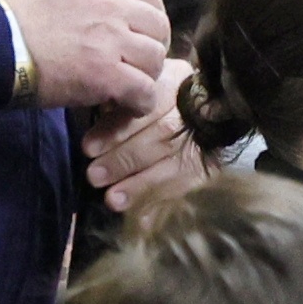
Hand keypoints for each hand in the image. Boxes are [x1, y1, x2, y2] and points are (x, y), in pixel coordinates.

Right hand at [0, 0, 172, 110]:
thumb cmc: (10, 14)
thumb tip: (108, 0)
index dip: (149, 16)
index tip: (141, 33)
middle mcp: (110, 0)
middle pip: (158, 25)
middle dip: (152, 46)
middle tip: (137, 63)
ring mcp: (111, 37)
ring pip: (155, 58)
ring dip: (146, 75)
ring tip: (129, 85)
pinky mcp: (106, 74)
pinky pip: (144, 91)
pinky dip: (139, 102)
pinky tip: (126, 105)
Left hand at [83, 60, 207, 213]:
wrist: (214, 109)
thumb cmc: (162, 98)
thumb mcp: (143, 86)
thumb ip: (121, 101)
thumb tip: (91, 123)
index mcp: (174, 83)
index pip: (144, 106)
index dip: (116, 129)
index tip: (88, 148)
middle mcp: (193, 110)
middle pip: (160, 136)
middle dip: (124, 159)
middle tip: (94, 176)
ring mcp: (206, 139)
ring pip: (173, 162)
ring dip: (141, 184)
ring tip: (112, 200)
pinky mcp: (210, 165)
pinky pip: (186, 184)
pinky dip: (162, 200)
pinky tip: (143, 220)